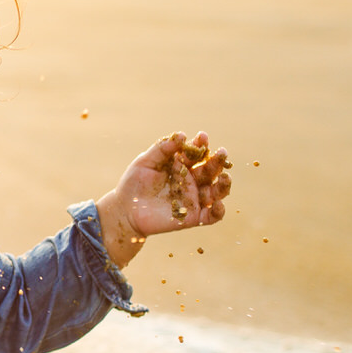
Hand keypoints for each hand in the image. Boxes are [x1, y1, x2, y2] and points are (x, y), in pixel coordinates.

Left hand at [96, 131, 231, 267]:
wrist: (125, 210)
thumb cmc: (134, 183)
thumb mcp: (145, 162)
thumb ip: (162, 149)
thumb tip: (181, 135)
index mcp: (181, 165)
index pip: (196, 153)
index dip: (201, 145)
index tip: (203, 137)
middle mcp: (191, 181)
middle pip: (210, 170)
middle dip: (217, 161)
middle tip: (222, 153)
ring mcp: (193, 199)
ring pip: (216, 192)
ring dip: (224, 184)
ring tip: (225, 177)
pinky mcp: (192, 217)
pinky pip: (211, 216)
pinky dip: (218, 211)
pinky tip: (218, 204)